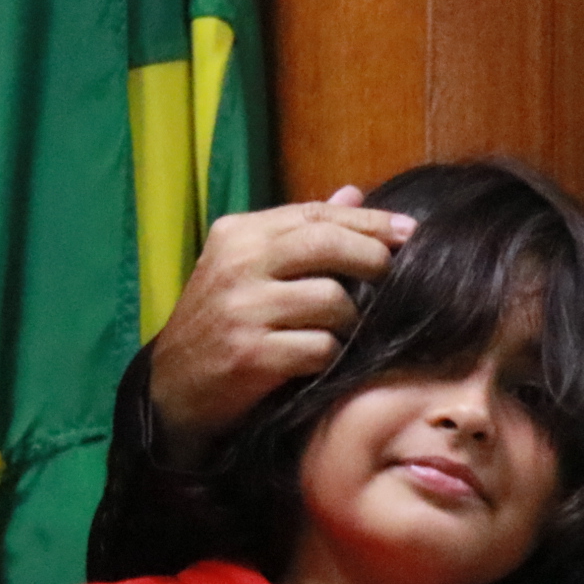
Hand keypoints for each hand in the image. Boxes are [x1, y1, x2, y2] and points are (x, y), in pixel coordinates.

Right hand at [147, 189, 415, 458]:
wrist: (173, 389)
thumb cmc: (222, 324)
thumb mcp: (249, 268)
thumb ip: (299, 233)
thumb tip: (352, 193)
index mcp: (238, 234)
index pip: (315, 214)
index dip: (369, 221)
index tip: (410, 231)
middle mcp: (236, 264)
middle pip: (327, 244)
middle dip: (373, 259)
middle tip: (394, 276)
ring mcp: (242, 310)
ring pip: (332, 300)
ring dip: (351, 321)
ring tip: (342, 332)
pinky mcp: (252, 355)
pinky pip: (321, 348)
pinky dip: (332, 356)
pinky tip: (323, 362)